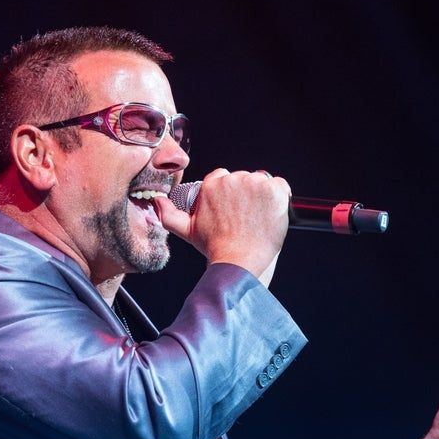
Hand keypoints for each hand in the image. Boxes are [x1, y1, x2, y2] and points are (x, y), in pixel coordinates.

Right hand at [156, 168, 289, 282]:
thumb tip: (157, 201)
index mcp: (212, 184)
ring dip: (262, 197)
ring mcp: (254, 184)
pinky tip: (271, 214)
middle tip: (246, 217)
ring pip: (262, 182)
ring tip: (258, 218)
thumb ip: (169, 214)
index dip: (231, 194)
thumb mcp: (187, 231)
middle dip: (247, 195)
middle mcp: (233, 179)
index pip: (224, 177)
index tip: (234, 209)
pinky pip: (281, 186)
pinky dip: (280, 198)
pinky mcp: (274, 190)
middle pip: (244, 179)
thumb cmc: (215, 248)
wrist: (239, 261)